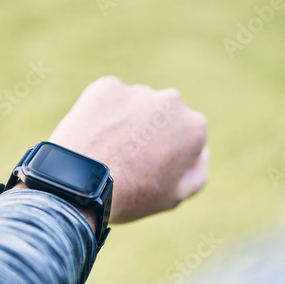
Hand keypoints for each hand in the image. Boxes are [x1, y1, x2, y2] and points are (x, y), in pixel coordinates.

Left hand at [48, 76, 208, 223]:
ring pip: (137, 107)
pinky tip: (95, 137)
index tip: (150, 170)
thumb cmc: (132, 196)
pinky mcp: (107, 86)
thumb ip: (198, 174)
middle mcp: (172, 101)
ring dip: (128, 122)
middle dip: (152, 134)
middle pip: (164, 118)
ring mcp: (138, 91)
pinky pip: (110, 100)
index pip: (187, 138)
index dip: (169, 156)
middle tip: (128, 160)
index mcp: (194, 127)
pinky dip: (104, 114)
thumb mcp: (174, 197)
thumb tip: (203, 153)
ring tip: (108, 151)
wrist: (81, 185)